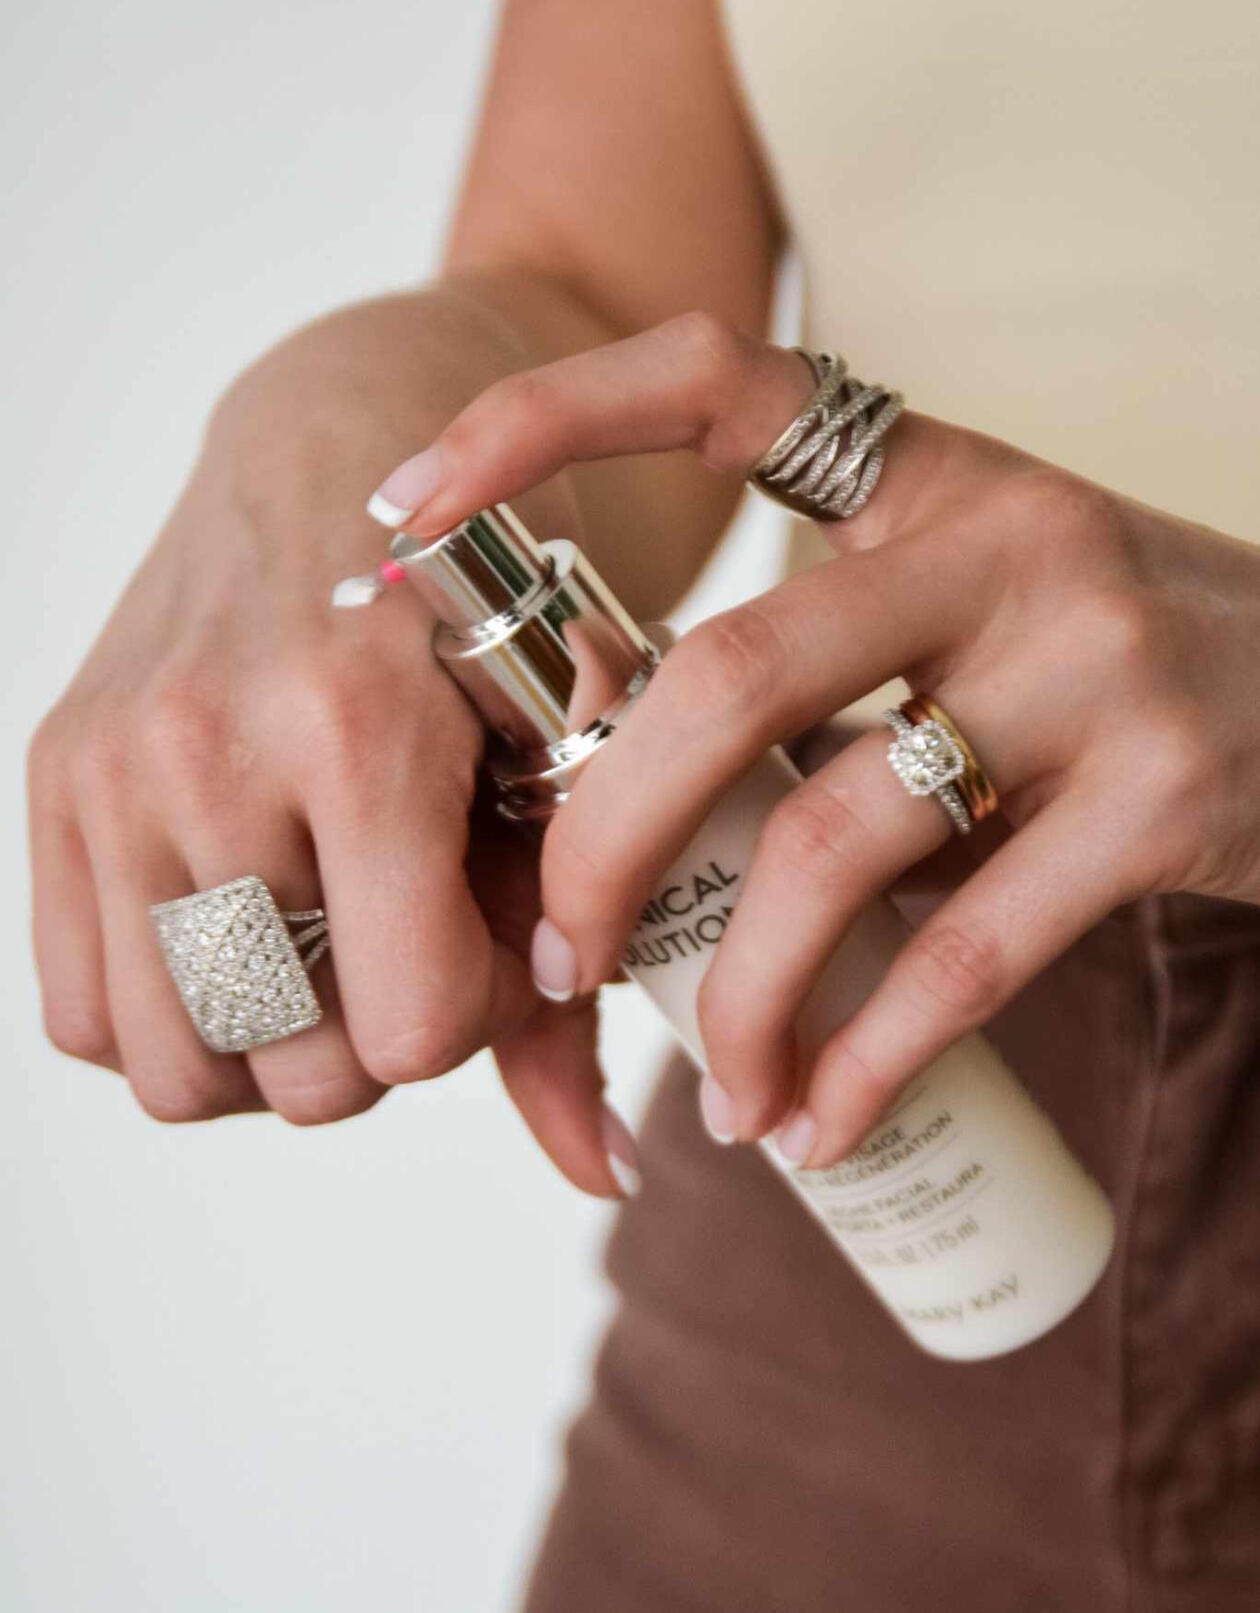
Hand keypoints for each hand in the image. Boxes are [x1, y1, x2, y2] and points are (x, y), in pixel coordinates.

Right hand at [26, 297, 640, 1201]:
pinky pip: (80, 1013)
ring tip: (327, 947)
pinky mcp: (51, 774)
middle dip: (381, 1036)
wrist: (345, 439)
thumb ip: (574, 978)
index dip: (475, 1013)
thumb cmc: (487, 601)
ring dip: (271, 1046)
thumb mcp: (563, 762)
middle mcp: (206, 749)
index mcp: (358, 730)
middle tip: (414, 934)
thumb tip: (609, 1180)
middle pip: (297, 1073)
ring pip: (176, 1069)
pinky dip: (170, 1015)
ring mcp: (108, 767)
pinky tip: (246, 932)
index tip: (494, 937)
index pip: (406, 1032)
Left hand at [375, 310, 1259, 1168]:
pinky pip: (961, 959)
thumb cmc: (1098, 669)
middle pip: (727, 678)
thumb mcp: (964, 611)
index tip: (400, 514)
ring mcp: (1095, 663)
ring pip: (832, 842)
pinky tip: (814, 1121)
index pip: (712, 380)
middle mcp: (1006, 537)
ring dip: (736, 996)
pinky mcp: (1165, 800)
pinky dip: (862, 1061)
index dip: (541, 423)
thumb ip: (814, 684)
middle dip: (600, 840)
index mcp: (924, 470)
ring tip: (713, 1086)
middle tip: (553, 955)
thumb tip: (616, 841)